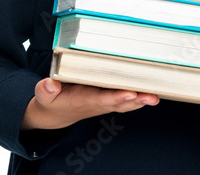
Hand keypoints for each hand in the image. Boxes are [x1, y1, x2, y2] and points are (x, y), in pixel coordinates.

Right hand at [20, 77, 158, 130]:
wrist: (55, 114)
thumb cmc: (51, 101)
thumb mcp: (43, 96)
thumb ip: (45, 90)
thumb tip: (50, 84)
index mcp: (82, 100)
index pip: (101, 99)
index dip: (116, 97)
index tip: (130, 94)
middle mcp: (97, 103)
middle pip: (119, 103)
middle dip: (136, 99)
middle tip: (152, 96)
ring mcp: (104, 103)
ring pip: (126, 103)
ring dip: (141, 100)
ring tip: (156, 96)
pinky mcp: (108, 100)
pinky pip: (126, 100)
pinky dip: (139, 97)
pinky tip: (152, 92)